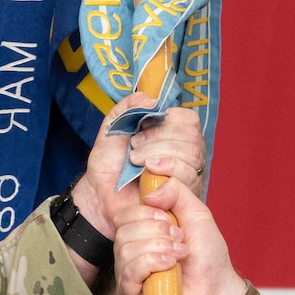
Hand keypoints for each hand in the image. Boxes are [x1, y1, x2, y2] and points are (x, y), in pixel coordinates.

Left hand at [73, 96, 206, 239]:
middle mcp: (186, 154)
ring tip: (136, 162)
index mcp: (173, 134)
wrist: (101, 195)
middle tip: (134, 147)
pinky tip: (148, 174)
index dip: (168, 119)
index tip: (141, 127)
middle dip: (159, 138)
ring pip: (193, 155)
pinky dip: (167, 169)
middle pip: (192, 136)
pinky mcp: (186, 195)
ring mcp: (189, 175)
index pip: (189, 119)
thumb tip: (150, 98)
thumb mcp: (113, 126)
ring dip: (160, 153)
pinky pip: (189, 176)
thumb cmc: (109, 165)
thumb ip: (129, 106)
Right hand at [112, 176, 245, 294]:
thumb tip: (149, 193)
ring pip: (125, 249)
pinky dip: (152, 263)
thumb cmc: (208, 257)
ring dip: (158, 247)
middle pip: (123, 230)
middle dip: (156, 231)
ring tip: (179, 254)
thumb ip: (176, 192)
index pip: (124, 215)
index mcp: (141, 233)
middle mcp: (130, 253)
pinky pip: (129, 270)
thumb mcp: (196, 213)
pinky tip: (170, 266)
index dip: (146, 213)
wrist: (219, 290)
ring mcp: (127, 276)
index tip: (171, 220)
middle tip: (179, 240)